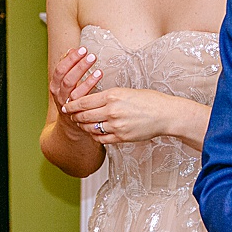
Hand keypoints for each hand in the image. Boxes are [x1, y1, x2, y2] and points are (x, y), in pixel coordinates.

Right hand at [48, 44, 100, 119]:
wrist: (70, 123)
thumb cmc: (70, 97)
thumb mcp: (66, 82)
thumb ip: (68, 66)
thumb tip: (72, 50)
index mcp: (55, 84)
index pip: (60, 69)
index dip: (70, 59)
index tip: (81, 49)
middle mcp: (59, 93)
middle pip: (66, 77)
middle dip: (79, 65)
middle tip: (91, 55)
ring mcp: (67, 103)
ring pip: (73, 87)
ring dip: (85, 75)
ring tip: (96, 65)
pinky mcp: (76, 110)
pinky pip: (82, 97)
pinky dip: (90, 85)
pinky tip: (98, 75)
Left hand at [64, 87, 183, 146]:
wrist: (165, 114)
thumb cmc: (149, 100)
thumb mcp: (126, 91)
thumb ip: (108, 97)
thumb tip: (92, 100)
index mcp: (112, 95)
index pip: (84, 101)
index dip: (72, 105)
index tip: (66, 106)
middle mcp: (112, 111)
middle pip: (84, 115)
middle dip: (75, 116)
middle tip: (71, 116)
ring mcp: (116, 126)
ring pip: (91, 128)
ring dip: (83, 127)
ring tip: (81, 124)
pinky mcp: (121, 138)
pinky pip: (101, 139)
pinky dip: (95, 136)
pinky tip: (94, 133)